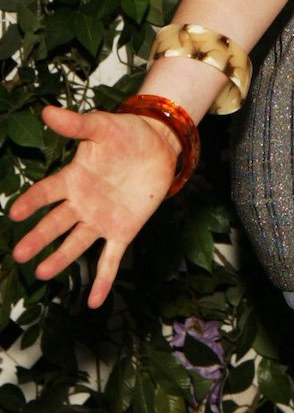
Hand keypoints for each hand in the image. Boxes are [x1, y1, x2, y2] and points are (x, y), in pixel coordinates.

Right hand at [8, 105, 178, 307]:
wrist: (159, 145)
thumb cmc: (126, 134)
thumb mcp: (103, 126)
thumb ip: (77, 124)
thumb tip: (47, 111)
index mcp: (74, 179)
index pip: (47, 193)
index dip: (32, 202)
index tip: (15, 213)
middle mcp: (82, 204)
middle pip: (56, 223)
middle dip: (39, 238)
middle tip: (20, 255)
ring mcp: (101, 220)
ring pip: (76, 243)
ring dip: (61, 259)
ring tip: (43, 272)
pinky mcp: (122, 232)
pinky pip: (110, 259)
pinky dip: (103, 280)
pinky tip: (94, 301)